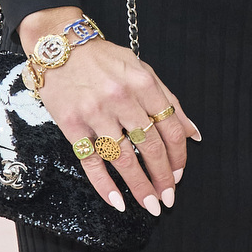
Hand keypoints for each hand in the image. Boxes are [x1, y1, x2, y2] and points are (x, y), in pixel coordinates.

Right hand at [19, 7, 199, 212]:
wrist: (58, 46)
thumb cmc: (104, 60)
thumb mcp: (142, 71)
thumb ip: (168, 101)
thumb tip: (193, 134)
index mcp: (143, 84)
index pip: (170, 129)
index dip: (178, 157)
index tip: (179, 175)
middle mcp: (121, 98)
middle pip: (150, 147)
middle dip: (163, 178)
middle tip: (168, 199)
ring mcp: (95, 112)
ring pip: (123, 158)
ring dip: (139, 186)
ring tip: (150, 205)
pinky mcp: (71, 124)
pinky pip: (91, 161)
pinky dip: (105, 185)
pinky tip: (118, 201)